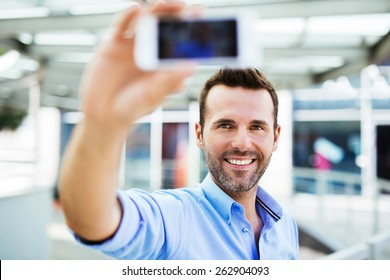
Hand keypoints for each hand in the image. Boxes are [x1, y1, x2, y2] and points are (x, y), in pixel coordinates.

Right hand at [79, 1, 194, 132]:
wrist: (104, 115)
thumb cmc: (132, 108)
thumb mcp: (153, 95)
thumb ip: (170, 81)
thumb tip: (192, 67)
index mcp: (162, 64)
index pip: (180, 43)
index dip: (192, 34)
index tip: (207, 25)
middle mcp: (149, 52)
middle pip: (166, 27)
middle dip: (180, 17)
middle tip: (197, 10)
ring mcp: (131, 46)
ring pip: (146, 21)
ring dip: (160, 10)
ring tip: (174, 4)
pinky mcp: (113, 45)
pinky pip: (121, 26)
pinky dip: (128, 16)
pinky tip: (136, 8)